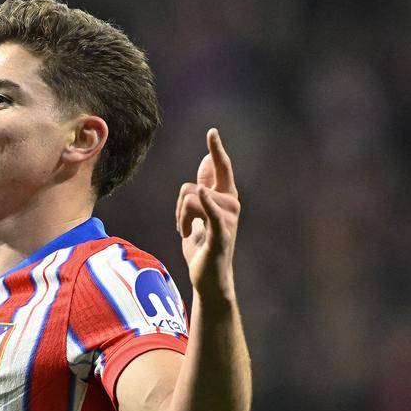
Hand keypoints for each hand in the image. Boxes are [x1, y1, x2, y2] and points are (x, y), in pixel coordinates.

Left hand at [175, 128, 239, 299]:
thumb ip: (206, 186)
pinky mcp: (220, 236)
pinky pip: (211, 214)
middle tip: (182, 226)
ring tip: (187, 235)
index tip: (211, 131)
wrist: (209, 279)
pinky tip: (203, 192)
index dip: (216, 150)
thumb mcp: (202, 212)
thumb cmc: (204, 246)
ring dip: (180, 220)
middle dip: (180, 205)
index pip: (221, 168)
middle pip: (192, 187)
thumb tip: (207, 160)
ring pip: (190, 200)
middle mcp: (230, 205)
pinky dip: (206, 204)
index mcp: (225, 198)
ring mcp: (227, 220)